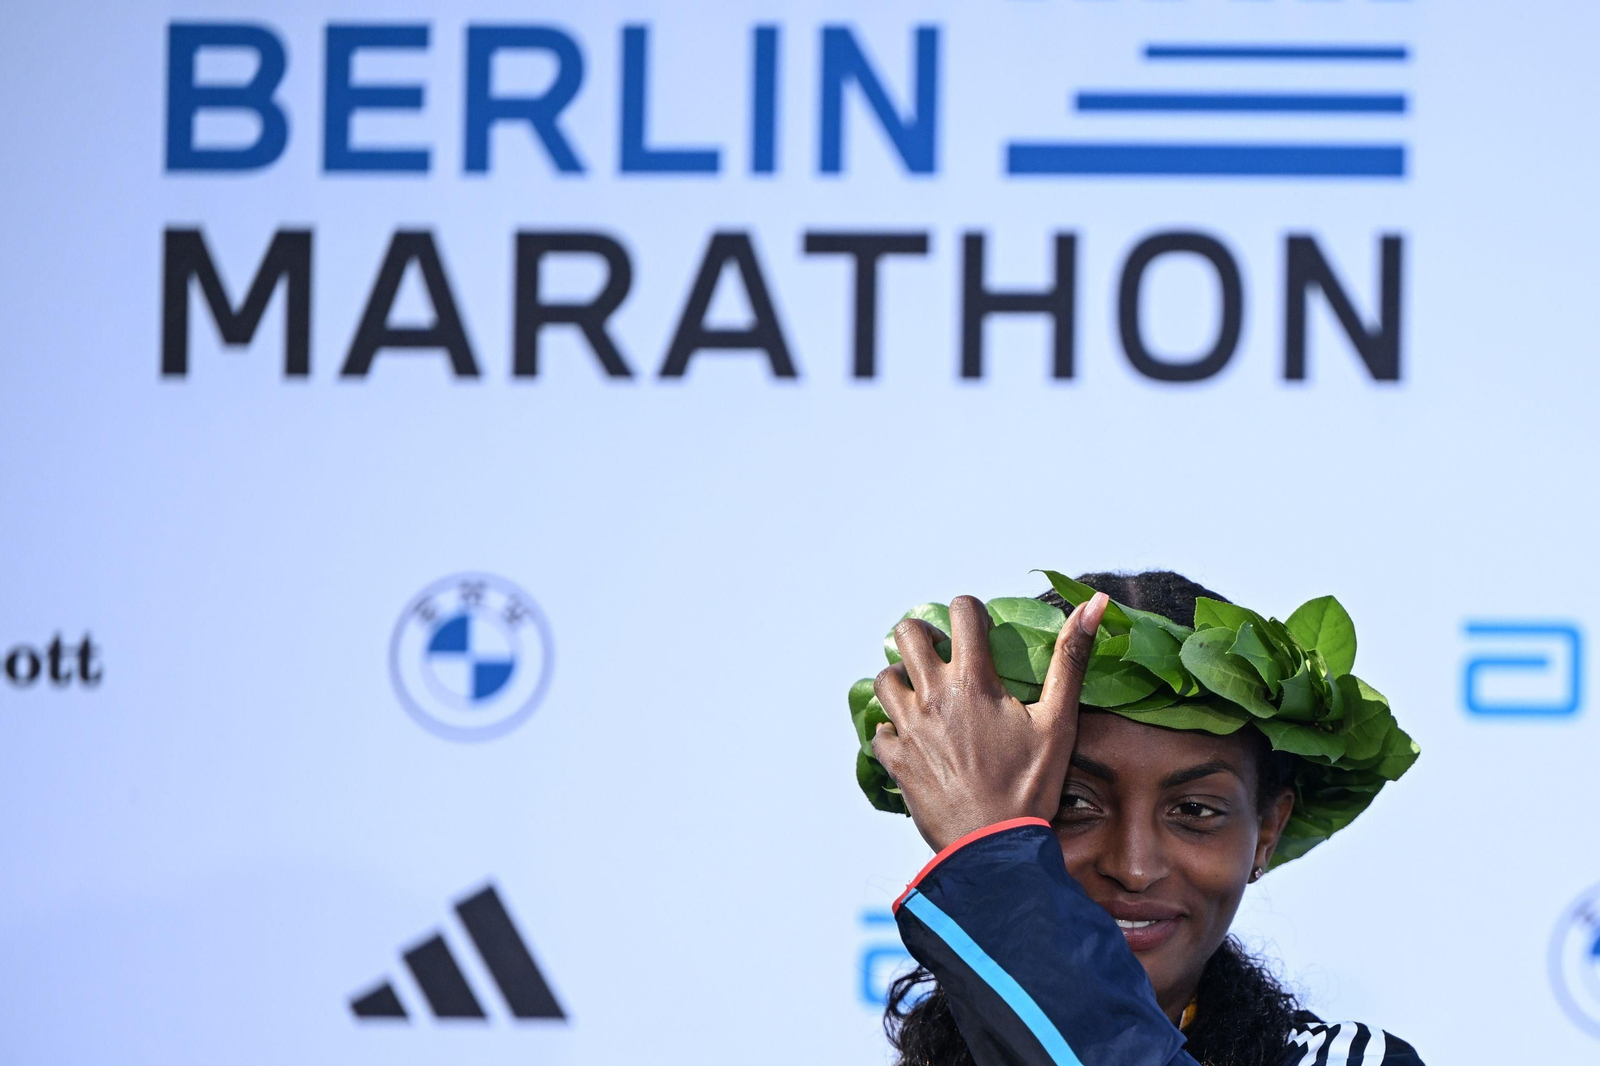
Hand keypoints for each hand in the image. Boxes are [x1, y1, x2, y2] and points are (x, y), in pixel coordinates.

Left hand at [871, 592, 1107, 851]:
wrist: (995, 847)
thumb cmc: (1031, 786)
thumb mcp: (1059, 720)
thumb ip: (1072, 658)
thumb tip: (1095, 604)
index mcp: (973, 681)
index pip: (961, 611)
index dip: (971, 613)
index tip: (981, 634)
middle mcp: (932, 697)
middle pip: (906, 634)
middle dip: (924, 636)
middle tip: (943, 655)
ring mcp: (908, 728)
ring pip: (884, 678)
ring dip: (902, 678)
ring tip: (925, 693)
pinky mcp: (895, 759)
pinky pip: (878, 729)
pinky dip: (891, 728)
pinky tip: (914, 738)